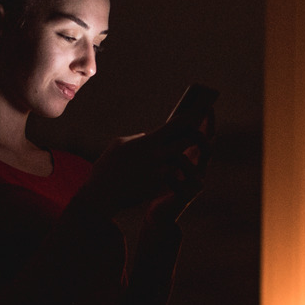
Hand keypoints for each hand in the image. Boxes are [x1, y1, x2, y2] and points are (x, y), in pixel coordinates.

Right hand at [75, 117, 207, 216]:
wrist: (102, 194)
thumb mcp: (119, 144)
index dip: (189, 117)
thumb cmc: (107, 167)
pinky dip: (178, 177)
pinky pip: (175, 178)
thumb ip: (138, 139)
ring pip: (183, 161)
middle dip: (195, 137)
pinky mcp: (159, 186)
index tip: (198, 111)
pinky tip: (181, 177)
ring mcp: (159, 170)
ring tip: (195, 157)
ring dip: (189, 159)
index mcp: (148, 141)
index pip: (175, 125)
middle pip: (186, 141)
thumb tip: (147, 136)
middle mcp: (157, 154)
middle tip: (202, 132)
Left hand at [147, 107, 212, 224]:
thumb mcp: (168, 158)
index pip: (207, 136)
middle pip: (207, 151)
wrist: (158, 211)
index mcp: (196, 157)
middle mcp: (200, 169)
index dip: (208, 122)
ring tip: (177, 154)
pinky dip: (174, 179)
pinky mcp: (185, 198)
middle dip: (202, 138)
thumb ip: (173, 142)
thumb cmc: (162, 181)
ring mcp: (194, 184)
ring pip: (196, 169)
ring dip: (186, 159)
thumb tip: (172, 120)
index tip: (206, 106)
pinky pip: (181, 187)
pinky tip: (167, 174)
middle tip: (195, 129)